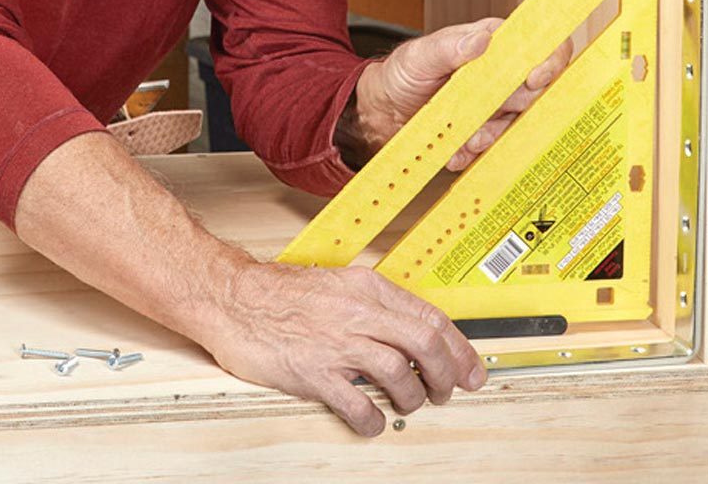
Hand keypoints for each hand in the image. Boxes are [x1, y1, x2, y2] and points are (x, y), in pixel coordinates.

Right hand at [202, 257, 486, 435]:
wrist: (235, 299)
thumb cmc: (283, 294)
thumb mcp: (340, 285)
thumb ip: (375, 305)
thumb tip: (412, 332)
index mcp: (368, 288)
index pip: (431, 316)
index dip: (459, 348)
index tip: (472, 369)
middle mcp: (359, 312)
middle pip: (425, 344)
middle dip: (446, 374)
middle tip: (448, 392)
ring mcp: (337, 343)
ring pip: (399, 373)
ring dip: (413, 397)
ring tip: (409, 404)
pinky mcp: (314, 373)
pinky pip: (357, 404)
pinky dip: (373, 419)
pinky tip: (373, 421)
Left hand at [342, 18, 572, 170]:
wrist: (382, 113)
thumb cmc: (401, 74)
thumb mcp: (419, 56)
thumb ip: (449, 46)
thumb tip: (481, 39)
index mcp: (492, 44)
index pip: (538, 45)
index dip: (549, 60)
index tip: (534, 79)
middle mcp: (501, 73)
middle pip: (537, 88)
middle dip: (516, 106)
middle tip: (486, 117)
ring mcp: (496, 104)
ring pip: (518, 122)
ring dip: (493, 134)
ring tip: (465, 138)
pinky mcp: (487, 130)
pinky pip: (497, 144)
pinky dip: (477, 151)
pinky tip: (456, 151)